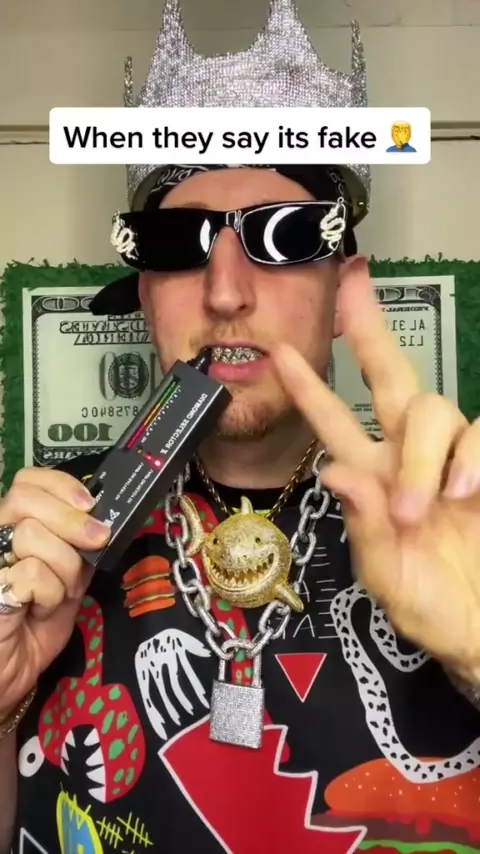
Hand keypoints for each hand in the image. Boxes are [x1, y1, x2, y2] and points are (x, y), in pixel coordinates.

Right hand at [0, 467, 109, 717]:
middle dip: (71, 522)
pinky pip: (31, 573)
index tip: (91, 506)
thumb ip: (77, 550)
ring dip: (62, 568)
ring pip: (32, 534)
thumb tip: (103, 520)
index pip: (27, 479)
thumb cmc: (30, 633)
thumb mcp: (65, 583)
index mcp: (9, 528)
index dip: (61, 486)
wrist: (4, 680)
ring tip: (55, 597)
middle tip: (94, 543)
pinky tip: (36, 612)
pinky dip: (47, 595)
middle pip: (26, 496)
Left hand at [271, 256, 479, 681]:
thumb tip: (334, 472)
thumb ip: (362, 527)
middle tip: (352, 285)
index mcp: (372, 478)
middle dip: (369, 331)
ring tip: (419, 509)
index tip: (278, 353)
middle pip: (390, 378)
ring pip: (434, 410)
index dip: (309, 389)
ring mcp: (452, 458)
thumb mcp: (386, 577)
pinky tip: (465, 492)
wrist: (479, 625)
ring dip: (423, 455)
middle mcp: (408, 456)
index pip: (335, 422)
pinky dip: (472, 457)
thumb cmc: (430, 605)